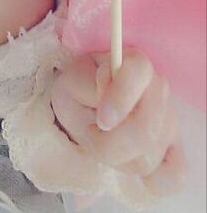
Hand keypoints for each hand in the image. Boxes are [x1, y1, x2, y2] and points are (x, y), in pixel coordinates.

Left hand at [50, 49, 186, 197]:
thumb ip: (87, 82)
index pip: (140, 72)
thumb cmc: (78, 91)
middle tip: (90, 133)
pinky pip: (174, 176)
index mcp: (135, 64)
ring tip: (102, 142)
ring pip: (148, 157)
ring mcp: (169, 122)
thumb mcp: (71, 81)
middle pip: (145, 128)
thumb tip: (107, 85)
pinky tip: (128, 164)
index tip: (100, 119)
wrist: (82, 107)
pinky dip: (152, 180)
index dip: (121, 97)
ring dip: (116, 159)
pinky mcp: (171, 150)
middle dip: (110, 142)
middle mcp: (159, 91)